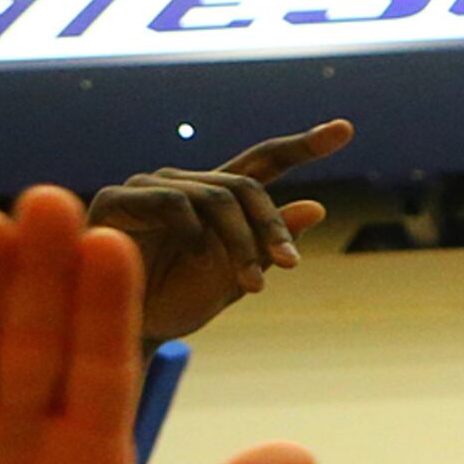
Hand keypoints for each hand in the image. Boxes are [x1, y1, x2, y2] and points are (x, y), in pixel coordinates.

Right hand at [89, 120, 351, 346]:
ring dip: (240, 243)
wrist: (131, 334)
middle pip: (245, 185)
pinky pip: (173, 203)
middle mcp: (184, 183)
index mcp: (217, 199)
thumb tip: (318, 206)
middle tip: (290, 266)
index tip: (346, 129)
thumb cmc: (180, 305)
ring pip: (216, 196)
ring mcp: (148, 186)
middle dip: (273, 227)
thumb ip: (272, 244)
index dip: (304, 144)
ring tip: (248, 285)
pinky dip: (194, 235)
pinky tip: (192, 259)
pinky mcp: (117, 198)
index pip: (265, 162)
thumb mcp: (239, 278)